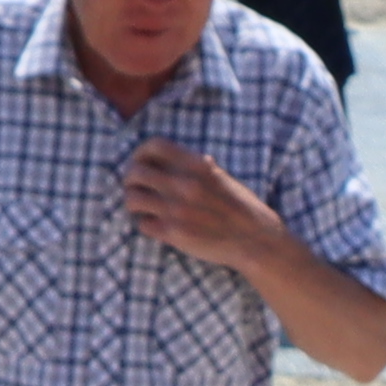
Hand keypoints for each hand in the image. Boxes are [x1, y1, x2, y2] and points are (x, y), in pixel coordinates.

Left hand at [120, 141, 284, 275]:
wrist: (255, 240)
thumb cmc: (240, 207)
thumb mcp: (222, 177)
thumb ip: (199, 166)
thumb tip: (182, 157)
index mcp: (196, 165)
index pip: (153, 146)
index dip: (140, 153)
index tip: (140, 162)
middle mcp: (184, 184)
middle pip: (135, 172)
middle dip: (130, 179)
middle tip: (134, 187)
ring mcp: (177, 210)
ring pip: (132, 199)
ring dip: (133, 203)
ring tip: (141, 207)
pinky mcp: (174, 234)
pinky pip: (143, 224)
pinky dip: (144, 224)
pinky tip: (154, 225)